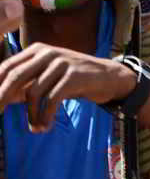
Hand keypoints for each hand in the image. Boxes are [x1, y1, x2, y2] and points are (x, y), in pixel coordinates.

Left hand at [0, 44, 134, 131]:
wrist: (109, 77)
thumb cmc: (75, 78)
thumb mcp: (49, 76)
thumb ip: (28, 83)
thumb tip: (3, 98)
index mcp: (37, 50)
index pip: (7, 67)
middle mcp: (47, 53)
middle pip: (16, 77)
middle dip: (2, 99)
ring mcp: (61, 63)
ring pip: (33, 92)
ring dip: (31, 115)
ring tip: (35, 128)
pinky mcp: (74, 76)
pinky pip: (52, 100)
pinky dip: (46, 116)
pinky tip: (45, 126)